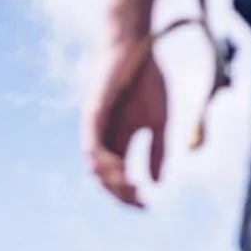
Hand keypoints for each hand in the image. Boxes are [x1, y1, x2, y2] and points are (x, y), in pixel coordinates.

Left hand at [86, 39, 168, 208]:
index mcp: (118, 143)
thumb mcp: (159, 122)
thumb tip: (156, 183)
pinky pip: (91, 144)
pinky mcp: (92, 114)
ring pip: (94, 166)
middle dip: (120, 194)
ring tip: (128, 187)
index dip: (130, 196)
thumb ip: (157, 152)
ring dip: (110, 181)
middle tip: (138, 200)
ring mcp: (96, 128)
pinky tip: (117, 168)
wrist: (138, 45)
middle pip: (104, 179)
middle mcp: (103, 140)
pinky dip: (102, 160)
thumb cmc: (147, 81)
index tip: (147, 205)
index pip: (118, 180)